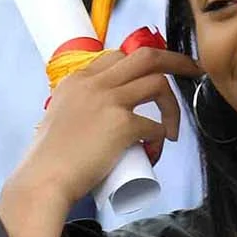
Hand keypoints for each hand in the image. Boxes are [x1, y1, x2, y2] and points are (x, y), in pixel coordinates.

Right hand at [11, 47, 200, 205]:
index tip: (157, 74)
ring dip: (172, 107)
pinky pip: (155, 125)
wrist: (43, 180)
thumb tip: (99, 119)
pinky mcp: (121, 124)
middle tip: (193, 70)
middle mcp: (93, 83)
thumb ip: (78, 111)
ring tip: (171, 130)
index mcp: (77, 80)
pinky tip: (155, 148)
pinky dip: (161, 137)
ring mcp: (108, 101)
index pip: (117, 56)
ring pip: (158, 84)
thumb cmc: (48, 160)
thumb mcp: (59, 119)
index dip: (143, 64)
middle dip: (176, 60)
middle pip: (146, 56)